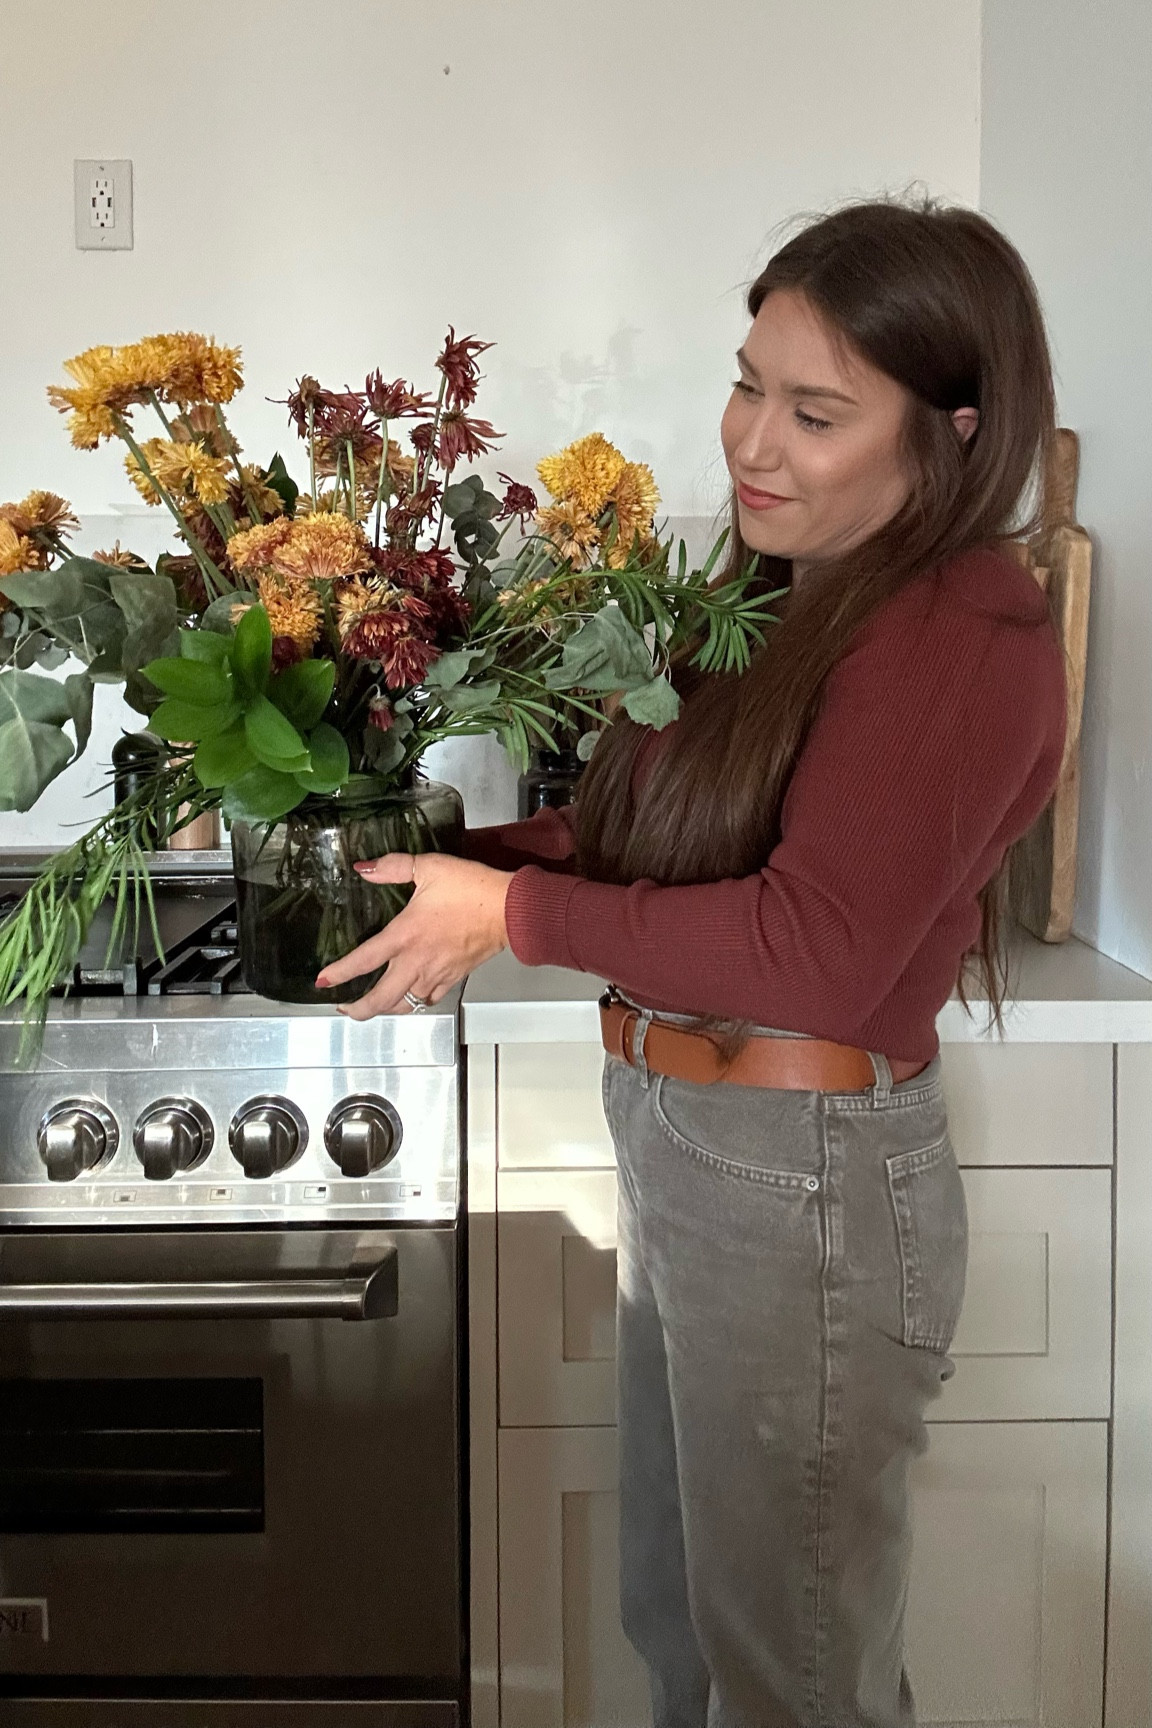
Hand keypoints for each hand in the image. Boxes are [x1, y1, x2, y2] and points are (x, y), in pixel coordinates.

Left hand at [315, 852, 513, 1019]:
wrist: (509, 909)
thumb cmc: (471, 888)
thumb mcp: (429, 867)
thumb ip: (392, 867)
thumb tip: (364, 869)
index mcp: (405, 936)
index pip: (363, 961)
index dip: (339, 973)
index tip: (322, 981)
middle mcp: (416, 961)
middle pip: (382, 1000)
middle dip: (359, 1010)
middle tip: (344, 1008)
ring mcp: (436, 974)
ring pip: (405, 1006)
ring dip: (386, 1010)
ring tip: (374, 1007)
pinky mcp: (454, 978)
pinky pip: (429, 999)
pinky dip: (415, 1003)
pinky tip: (411, 998)